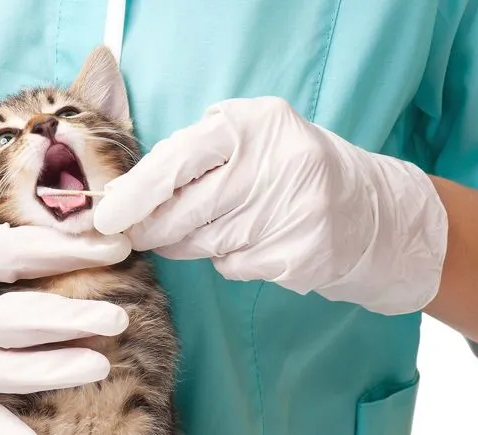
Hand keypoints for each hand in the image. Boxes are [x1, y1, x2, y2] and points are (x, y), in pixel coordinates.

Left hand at [93, 97, 448, 314]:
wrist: (372, 213)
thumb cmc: (291, 172)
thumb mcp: (251, 141)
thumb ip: (193, 157)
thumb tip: (122, 194)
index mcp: (256, 126)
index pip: (178, 160)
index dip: (136, 192)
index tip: (105, 216)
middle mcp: (276, 165)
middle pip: (185, 211)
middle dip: (150, 228)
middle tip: (132, 236)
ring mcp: (291, 214)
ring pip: (204, 242)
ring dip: (188, 243)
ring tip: (206, 230)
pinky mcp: (298, 257)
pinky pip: (233, 265)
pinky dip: (230, 259)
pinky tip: (253, 244)